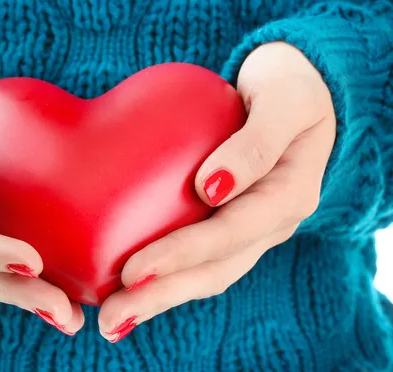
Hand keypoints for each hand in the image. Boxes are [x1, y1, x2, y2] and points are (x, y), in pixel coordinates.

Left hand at [98, 42, 336, 342]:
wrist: (299, 94)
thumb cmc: (289, 90)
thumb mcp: (283, 101)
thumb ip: (256, 143)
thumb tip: (211, 187)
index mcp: (288, 197)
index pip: (230, 234)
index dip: (182, 255)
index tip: (133, 271)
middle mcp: (270, 224)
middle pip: (215, 270)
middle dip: (162, 296)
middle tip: (111, 317)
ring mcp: (251, 230)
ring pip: (205, 275)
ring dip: (159, 299)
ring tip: (113, 318)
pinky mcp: (230, 224)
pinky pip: (198, 258)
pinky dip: (165, 277)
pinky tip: (128, 287)